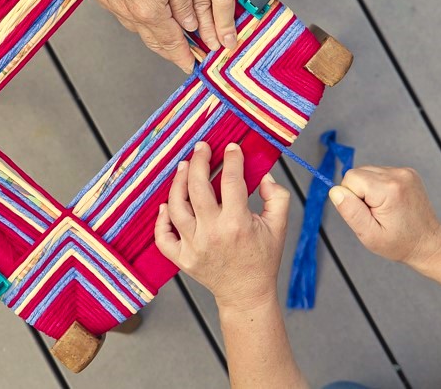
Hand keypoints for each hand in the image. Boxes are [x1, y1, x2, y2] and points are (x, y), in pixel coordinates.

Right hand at [85, 0, 198, 72]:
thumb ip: (184, 3)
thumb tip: (190, 24)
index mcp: (150, 10)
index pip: (172, 42)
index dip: (184, 55)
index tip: (192, 65)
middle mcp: (128, 13)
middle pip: (153, 41)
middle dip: (170, 51)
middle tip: (184, 56)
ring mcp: (113, 5)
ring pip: (138, 28)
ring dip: (154, 33)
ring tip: (169, 34)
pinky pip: (124, 14)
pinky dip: (138, 17)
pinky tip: (147, 11)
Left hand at [155, 142, 289, 310]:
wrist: (247, 294)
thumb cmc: (263, 259)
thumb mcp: (279, 226)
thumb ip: (277, 197)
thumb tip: (263, 175)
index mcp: (237, 223)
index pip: (231, 181)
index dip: (232, 160)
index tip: (232, 147)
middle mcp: (212, 233)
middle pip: (197, 187)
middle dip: (199, 161)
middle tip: (201, 147)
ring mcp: (194, 247)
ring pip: (176, 207)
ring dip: (178, 183)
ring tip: (184, 167)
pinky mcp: (182, 259)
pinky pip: (163, 237)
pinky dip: (161, 219)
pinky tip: (166, 204)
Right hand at [329, 166, 440, 270]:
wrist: (428, 243)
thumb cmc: (401, 243)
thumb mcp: (370, 236)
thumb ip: (351, 212)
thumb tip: (335, 191)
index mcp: (389, 189)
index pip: (350, 178)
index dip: (351, 198)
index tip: (367, 213)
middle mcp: (398, 175)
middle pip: (357, 173)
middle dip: (359, 193)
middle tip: (374, 213)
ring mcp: (404, 172)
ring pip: (367, 172)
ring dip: (368, 189)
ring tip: (383, 209)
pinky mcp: (407, 172)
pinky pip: (379, 173)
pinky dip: (378, 187)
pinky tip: (389, 202)